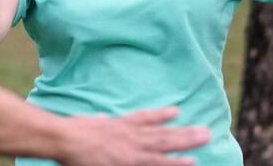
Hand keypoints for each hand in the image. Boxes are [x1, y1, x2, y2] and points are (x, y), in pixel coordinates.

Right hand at [58, 107, 209, 165]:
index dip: (160, 116)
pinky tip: (190, 162)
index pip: (143, 119)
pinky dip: (174, 163)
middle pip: (163, 133)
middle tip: (206, 131)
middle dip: (185, 133)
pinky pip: (157, 163)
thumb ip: (96, 122)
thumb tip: (98, 118)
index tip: (175, 112)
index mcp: (119, 125)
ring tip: (205, 139)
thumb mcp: (86, 123)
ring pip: (166, 145)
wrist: (67, 138)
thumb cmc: (72, 132)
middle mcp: (131, 135)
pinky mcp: (131, 162)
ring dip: (187, 142)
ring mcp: (134, 149)